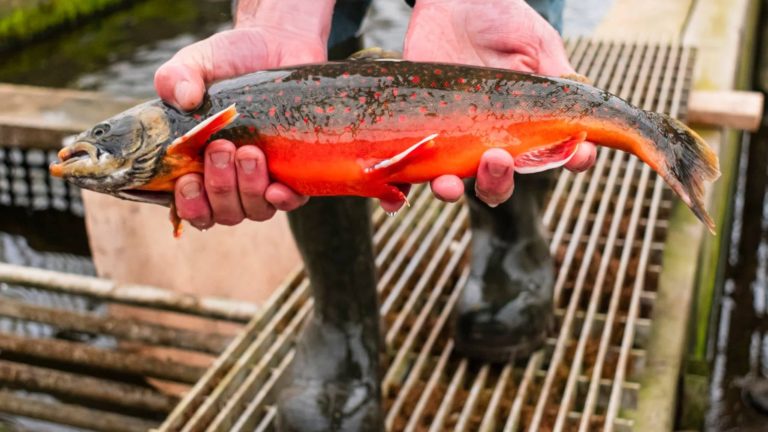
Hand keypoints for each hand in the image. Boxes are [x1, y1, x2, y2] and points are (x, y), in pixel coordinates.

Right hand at [155, 1, 332, 228]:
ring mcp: (264, 179)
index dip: (190, 205)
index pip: (191, 207)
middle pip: (225, 213)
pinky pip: (292, 201)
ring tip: (249, 152)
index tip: (189, 180)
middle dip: (220, 186)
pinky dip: (284, 200)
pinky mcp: (296, 171)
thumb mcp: (196, 62)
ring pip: (255, 210)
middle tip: (222, 148)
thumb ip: (176, 76)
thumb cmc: (230, 60)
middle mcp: (231, 180)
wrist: (277, 43)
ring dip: (248, 188)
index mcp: (198, 165)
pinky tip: (277, 188)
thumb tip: (184, 98)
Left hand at [402, 0, 596, 206]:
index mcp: (527, 124)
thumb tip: (581, 115)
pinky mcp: (420, 128)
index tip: (578, 155)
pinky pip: (413, 165)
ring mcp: (455, 136)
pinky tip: (407, 189)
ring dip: (454, 188)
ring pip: (456, 181)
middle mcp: (492, 137)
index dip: (570, 160)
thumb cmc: (502, 20)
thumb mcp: (537, 45)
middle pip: (499, 180)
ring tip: (452, 183)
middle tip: (499, 158)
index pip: (553, 154)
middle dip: (499, 180)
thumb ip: (557, 80)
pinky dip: (408, 184)